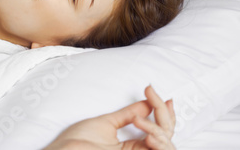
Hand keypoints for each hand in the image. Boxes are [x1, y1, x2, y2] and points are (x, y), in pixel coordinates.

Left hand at [44, 85, 175, 149]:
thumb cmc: (76, 142)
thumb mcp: (105, 123)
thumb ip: (128, 115)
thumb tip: (146, 103)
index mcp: (131, 147)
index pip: (159, 132)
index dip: (166, 115)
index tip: (166, 98)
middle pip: (166, 138)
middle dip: (165, 117)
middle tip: (157, 99)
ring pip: (167, 147)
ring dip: (160, 132)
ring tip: (141, 122)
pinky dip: (159, 145)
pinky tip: (149, 136)